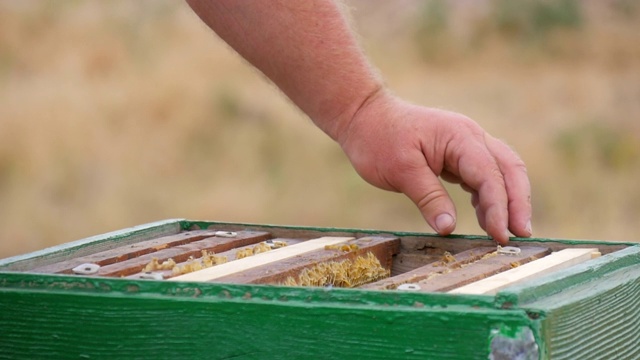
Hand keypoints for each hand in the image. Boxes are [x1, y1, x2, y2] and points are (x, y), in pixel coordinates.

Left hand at [338, 91, 531, 243]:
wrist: (365, 117)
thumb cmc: (379, 139)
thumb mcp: (400, 171)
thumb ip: (428, 198)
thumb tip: (449, 228)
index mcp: (459, 137)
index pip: (489, 174)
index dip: (499, 207)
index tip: (501, 236)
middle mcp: (470, 137)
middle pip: (509, 169)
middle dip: (518, 203)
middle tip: (522, 236)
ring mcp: (466, 145)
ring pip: (501, 172)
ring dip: (507, 201)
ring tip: (505, 234)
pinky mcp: (458, 155)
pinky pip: (483, 176)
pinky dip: (489, 197)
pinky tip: (486, 219)